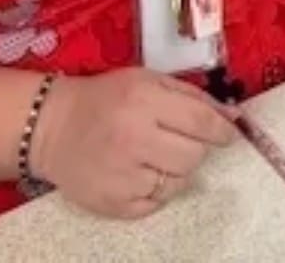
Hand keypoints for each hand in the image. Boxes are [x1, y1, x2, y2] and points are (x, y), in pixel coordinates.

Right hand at [30, 68, 235, 219]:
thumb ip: (192, 96)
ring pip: (178, 182)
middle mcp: (132, 140)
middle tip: (178, 140)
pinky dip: (154, 191)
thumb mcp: (147, 80)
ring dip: (174, 169)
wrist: (52, 126)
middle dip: (194, 147)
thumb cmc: (105, 98)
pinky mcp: (112, 204)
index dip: (222, 130)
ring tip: (153, 155)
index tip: (229, 133)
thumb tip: (232, 116)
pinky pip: (155, 204)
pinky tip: (138, 173)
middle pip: (193, 156)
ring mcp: (121, 176)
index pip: (201, 122)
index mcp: (142, 102)